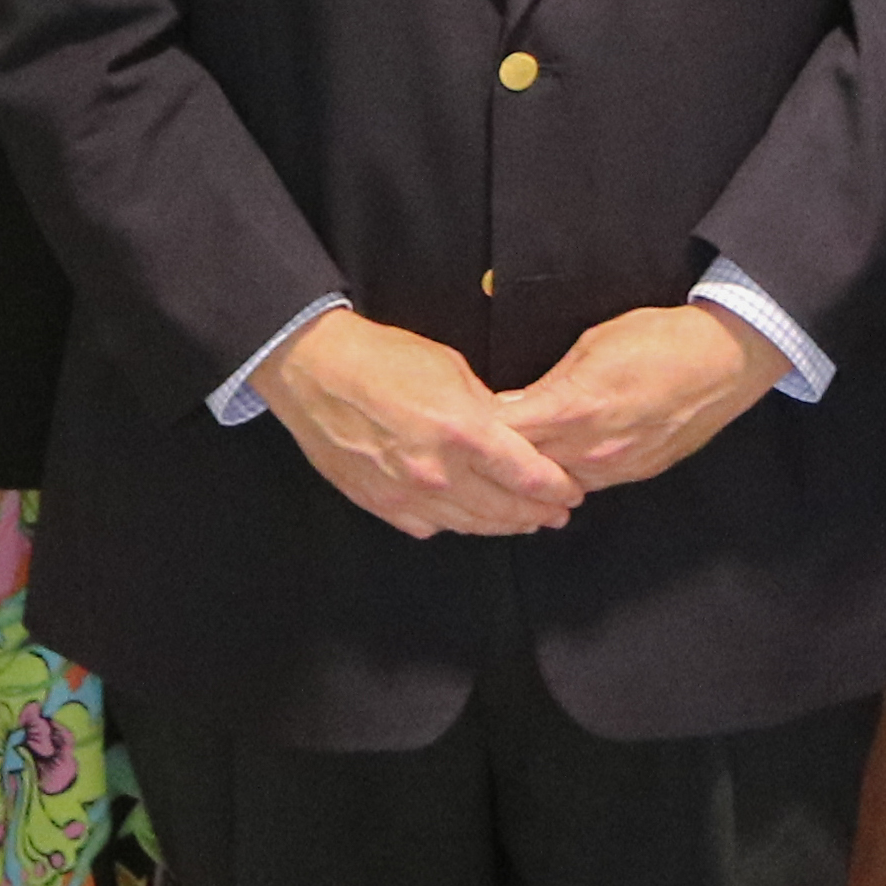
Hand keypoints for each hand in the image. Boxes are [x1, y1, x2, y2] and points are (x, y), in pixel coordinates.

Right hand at [265, 311, 584, 537]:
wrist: (314, 371)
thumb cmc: (383, 359)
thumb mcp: (452, 369)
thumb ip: (486, 409)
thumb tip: (507, 433)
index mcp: (464, 432)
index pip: (527, 476)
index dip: (555, 489)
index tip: (571, 492)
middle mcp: (438, 471)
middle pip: (502, 509)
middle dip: (537, 514)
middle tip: (556, 514)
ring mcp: (407, 493)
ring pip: (468, 524)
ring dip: (501, 526)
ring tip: (523, 523)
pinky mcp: (380, 503)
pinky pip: (428, 525)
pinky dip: (452, 523)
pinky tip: (467, 519)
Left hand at [504, 299, 789, 493]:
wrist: (724, 359)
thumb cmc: (660, 339)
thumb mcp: (592, 345)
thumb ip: (549, 383)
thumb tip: (512, 405)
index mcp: (572, 408)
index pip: (504, 436)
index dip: (478, 434)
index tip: (461, 429)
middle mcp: (590, 447)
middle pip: (524, 470)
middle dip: (499, 463)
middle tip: (477, 456)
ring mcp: (616, 466)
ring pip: (555, 486)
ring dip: (534, 476)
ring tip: (513, 466)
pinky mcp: (637, 473)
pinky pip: (589, 483)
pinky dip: (568, 477)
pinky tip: (558, 467)